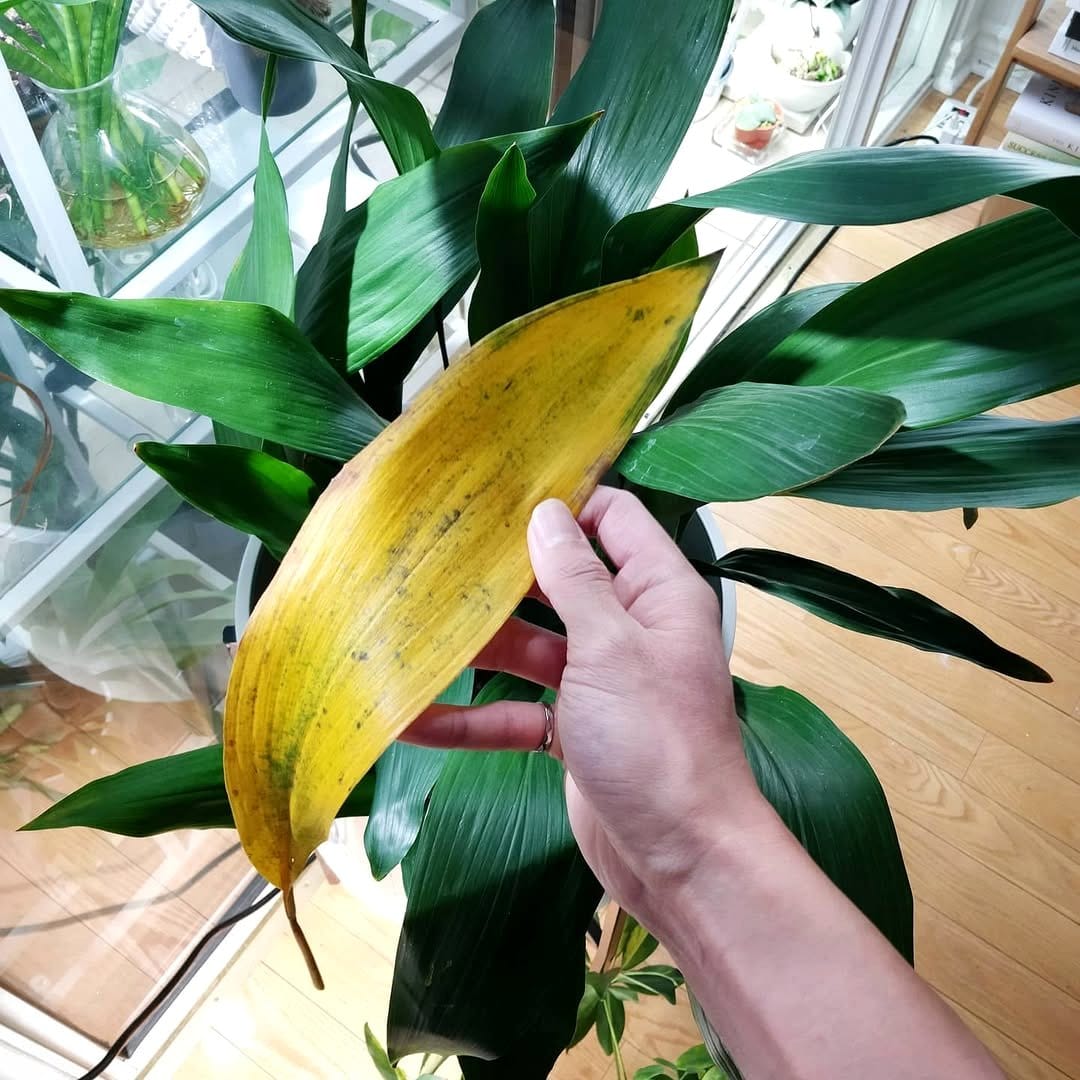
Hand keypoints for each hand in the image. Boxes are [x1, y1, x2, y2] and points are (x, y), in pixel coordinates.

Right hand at [404, 487, 774, 921]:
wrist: (681, 859)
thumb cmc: (656, 741)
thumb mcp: (611, 647)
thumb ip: (576, 578)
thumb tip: (546, 512)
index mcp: (657, 593)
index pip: (614, 520)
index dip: (564, 502)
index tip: (498, 491)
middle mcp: (629, 629)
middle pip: (560, 582)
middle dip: (502, 574)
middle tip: (432, 550)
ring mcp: (598, 682)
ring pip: (529, 646)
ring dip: (476, 646)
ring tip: (405, 629)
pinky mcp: (573, 730)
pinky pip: (517, 711)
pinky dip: (473, 718)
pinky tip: (412, 720)